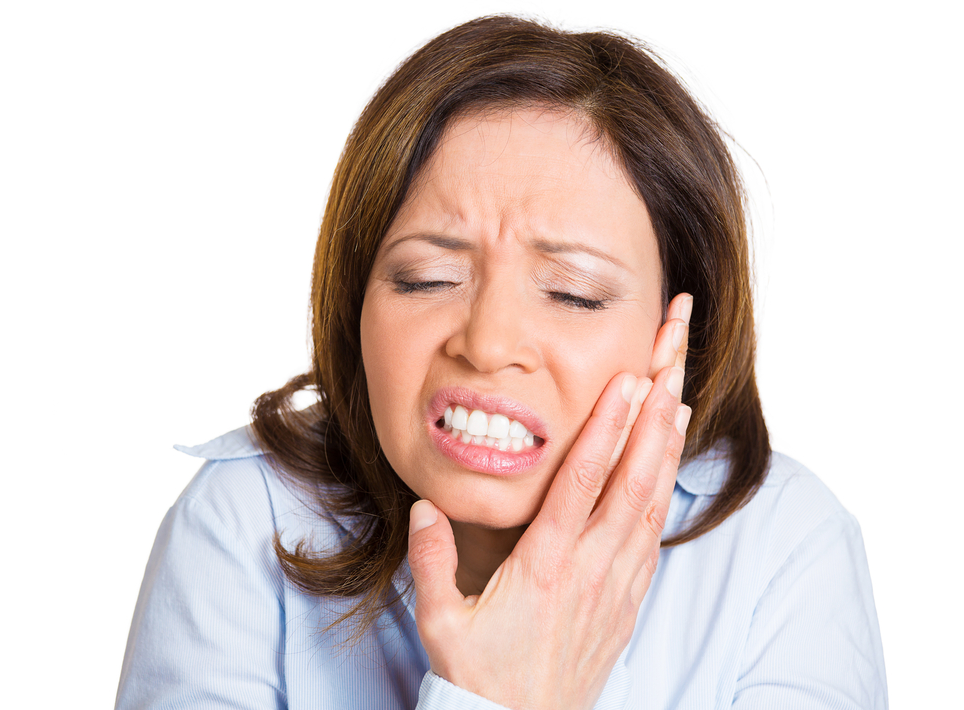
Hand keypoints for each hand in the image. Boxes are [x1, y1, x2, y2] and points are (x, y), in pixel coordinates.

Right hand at [408, 293, 692, 709]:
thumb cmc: (481, 677)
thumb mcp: (441, 621)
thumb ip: (431, 560)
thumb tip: (427, 505)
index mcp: (545, 566)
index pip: (582, 483)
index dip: (608, 429)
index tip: (628, 383)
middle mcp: (590, 570)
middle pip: (632, 481)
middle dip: (653, 418)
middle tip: (670, 366)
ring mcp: (615, 586)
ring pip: (651, 505)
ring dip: (666, 449)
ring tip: (679, 399)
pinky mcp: (627, 602)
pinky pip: (653, 537)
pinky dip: (664, 493)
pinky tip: (669, 467)